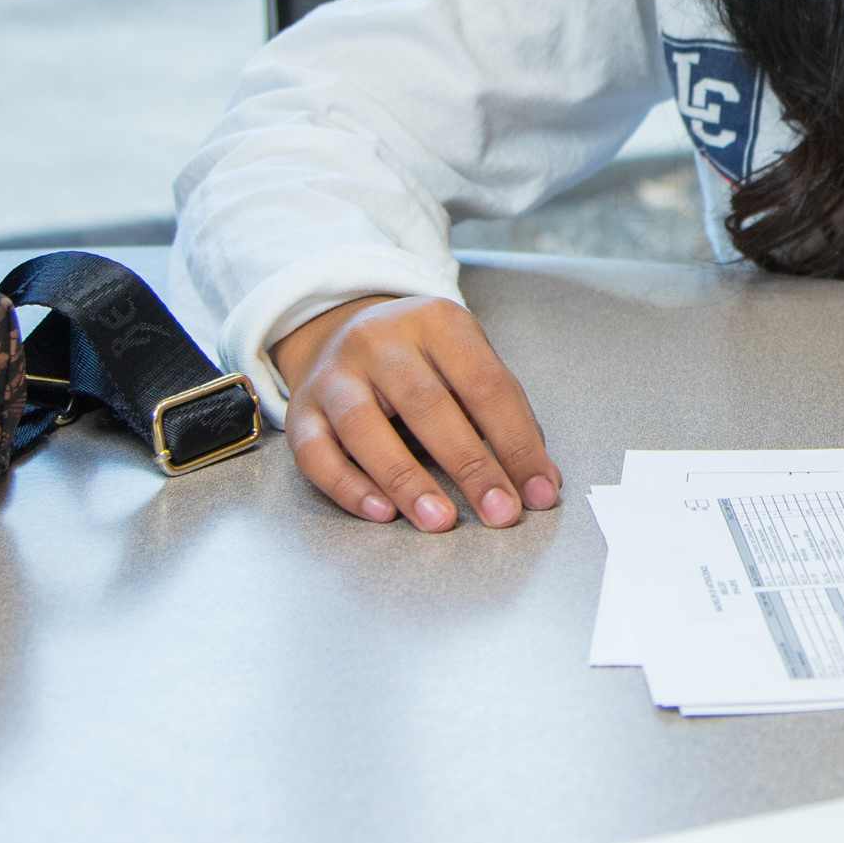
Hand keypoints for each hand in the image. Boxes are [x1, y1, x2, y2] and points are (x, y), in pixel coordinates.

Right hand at [271, 293, 559, 531]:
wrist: (339, 329)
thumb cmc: (419, 359)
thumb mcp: (465, 362)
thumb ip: (504, 413)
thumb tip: (541, 480)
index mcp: (437, 322)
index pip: (486, 384)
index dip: (518, 442)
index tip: (541, 491)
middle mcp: (380, 340)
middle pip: (427, 405)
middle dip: (471, 466)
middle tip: (500, 512)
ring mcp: (335, 374)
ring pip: (364, 427)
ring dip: (406, 480)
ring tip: (441, 520)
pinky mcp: (302, 409)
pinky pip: (316, 453)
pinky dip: (348, 487)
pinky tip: (382, 513)